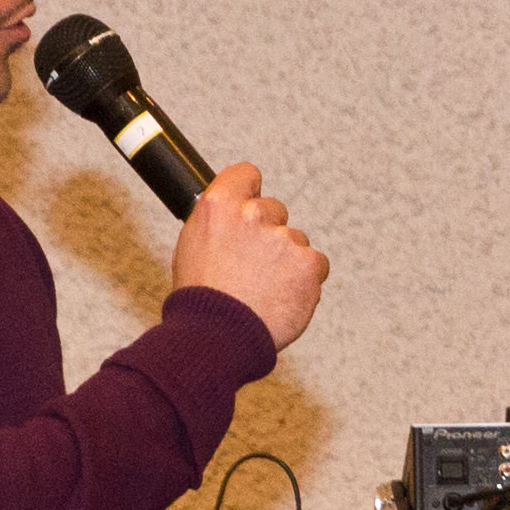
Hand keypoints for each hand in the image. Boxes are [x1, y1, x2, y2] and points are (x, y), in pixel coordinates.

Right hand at [170, 163, 328, 348]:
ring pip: (295, 241)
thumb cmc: (202, 297)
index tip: (250, 204)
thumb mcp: (194, 245)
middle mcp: (253, 215)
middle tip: (252, 265)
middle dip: (268, 233)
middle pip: (275, 210)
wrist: (218, 335)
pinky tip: (282, 296)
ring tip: (263, 288)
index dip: (249, 191)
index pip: (247, 174)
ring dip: (286, 260)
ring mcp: (284, 238)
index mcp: (219, 205)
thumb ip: (219, 222)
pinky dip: (304, 280)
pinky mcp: (310, 262)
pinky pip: (316, 264)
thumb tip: (233, 213)